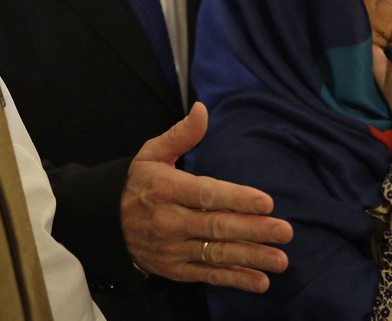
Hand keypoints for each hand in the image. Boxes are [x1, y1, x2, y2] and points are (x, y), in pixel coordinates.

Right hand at [121, 102, 292, 292]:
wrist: (106, 226)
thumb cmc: (139, 184)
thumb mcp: (152, 154)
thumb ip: (181, 134)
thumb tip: (203, 109)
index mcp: (167, 190)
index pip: (206, 194)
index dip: (237, 198)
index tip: (266, 202)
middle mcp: (171, 221)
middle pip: (217, 226)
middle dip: (254, 230)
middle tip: (285, 231)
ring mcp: (174, 249)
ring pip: (217, 253)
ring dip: (251, 258)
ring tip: (281, 260)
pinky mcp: (176, 269)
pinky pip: (208, 275)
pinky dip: (235, 279)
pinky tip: (260, 281)